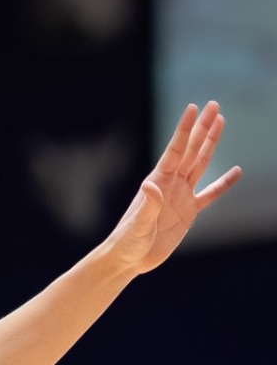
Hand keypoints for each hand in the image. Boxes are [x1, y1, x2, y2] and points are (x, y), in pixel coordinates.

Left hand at [98, 101, 237, 274]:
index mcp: (158, 182)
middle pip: (191, 149)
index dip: (185, 129)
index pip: (175, 149)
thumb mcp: (138, 224)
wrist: (129, 259)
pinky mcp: (189, 212)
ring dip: (210, 143)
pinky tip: (236, 172)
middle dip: (203, 127)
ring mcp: (181, 196)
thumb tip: (150, 185)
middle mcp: (171, 184)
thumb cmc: (127, 242)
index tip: (194, 108)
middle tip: (214, 105)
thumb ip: (148, 205)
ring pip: (201, 164)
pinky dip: (224, 183)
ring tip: (220, 123)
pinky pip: (211, 194)